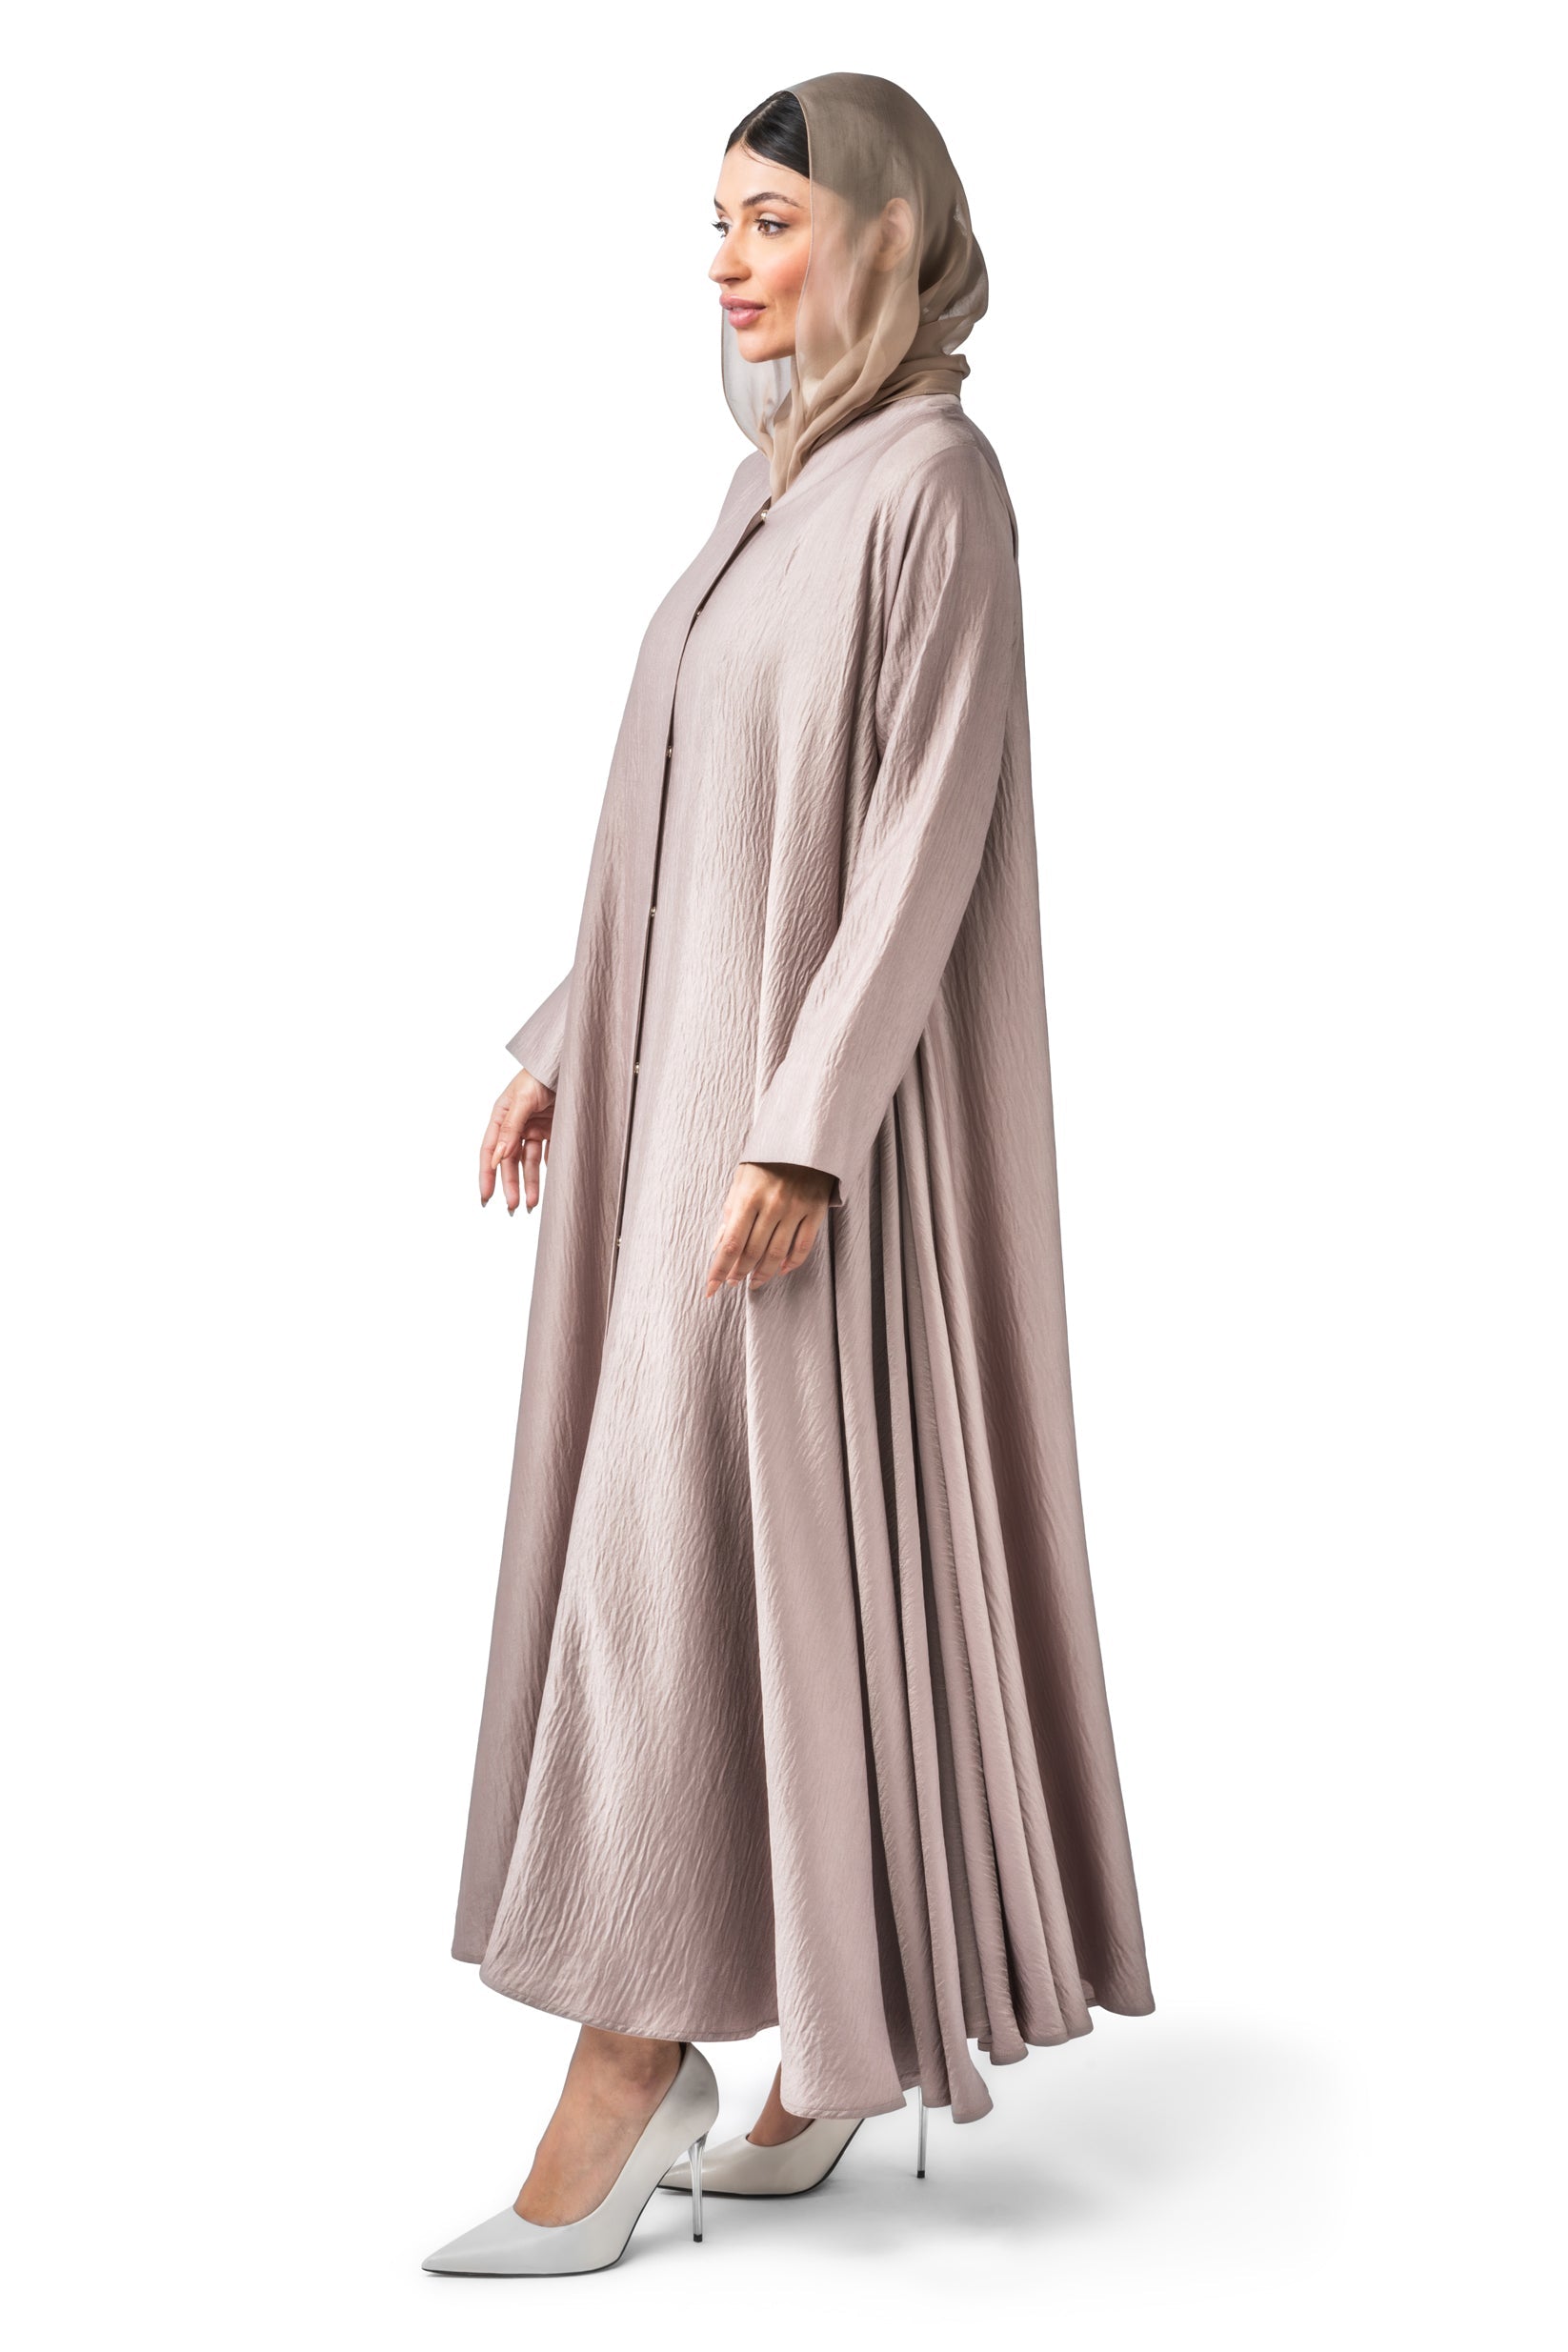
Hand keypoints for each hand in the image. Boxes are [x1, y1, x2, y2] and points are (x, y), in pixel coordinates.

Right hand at [481, 1068, 555, 1214]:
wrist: (570, 1064)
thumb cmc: (540, 1074)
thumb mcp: (522, 1100)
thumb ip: (510, 1128)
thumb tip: (498, 1157)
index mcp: (501, 1117)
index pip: (490, 1151)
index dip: (486, 1175)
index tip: (486, 1197)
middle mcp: (516, 1125)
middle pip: (510, 1161)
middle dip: (511, 1184)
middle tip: (514, 1206)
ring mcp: (534, 1127)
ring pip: (529, 1161)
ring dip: (530, 1182)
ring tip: (532, 1202)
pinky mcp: (552, 1129)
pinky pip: (549, 1153)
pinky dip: (549, 1168)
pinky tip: (550, 1183)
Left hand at [703, 1161, 834, 1298]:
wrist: (804, 1139)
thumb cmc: (767, 1161)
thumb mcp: (741, 1180)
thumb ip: (730, 1212)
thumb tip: (718, 1246)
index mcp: (749, 1196)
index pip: (730, 1242)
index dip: (720, 1269)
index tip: (712, 1287)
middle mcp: (773, 1204)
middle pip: (752, 1252)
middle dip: (739, 1273)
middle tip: (733, 1283)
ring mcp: (796, 1209)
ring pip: (777, 1254)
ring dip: (763, 1274)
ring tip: (754, 1283)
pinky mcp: (816, 1211)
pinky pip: (803, 1247)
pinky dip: (791, 1263)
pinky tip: (780, 1270)